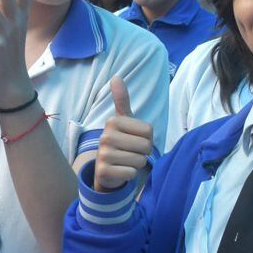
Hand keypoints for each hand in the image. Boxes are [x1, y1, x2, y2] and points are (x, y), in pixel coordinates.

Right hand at [93, 77, 153, 192]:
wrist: (105, 170)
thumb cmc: (120, 143)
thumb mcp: (122, 121)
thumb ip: (122, 100)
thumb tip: (116, 77)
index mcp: (113, 122)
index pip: (149, 131)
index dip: (147, 139)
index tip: (134, 140)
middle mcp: (105, 136)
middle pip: (146, 146)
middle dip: (143, 153)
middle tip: (131, 152)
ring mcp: (103, 154)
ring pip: (139, 160)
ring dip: (137, 164)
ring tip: (125, 161)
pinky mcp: (103, 172)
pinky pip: (131, 173)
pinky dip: (130, 175)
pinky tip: (120, 171)